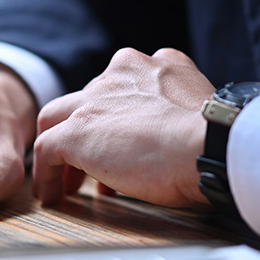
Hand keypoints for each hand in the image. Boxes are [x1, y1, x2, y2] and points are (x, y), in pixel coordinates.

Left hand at [32, 48, 212, 208]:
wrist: (211, 146)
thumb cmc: (214, 141)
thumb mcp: (197, 113)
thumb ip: (174, 116)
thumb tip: (164, 145)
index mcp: (154, 65)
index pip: (119, 87)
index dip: (115, 117)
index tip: (120, 143)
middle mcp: (121, 72)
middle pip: (85, 100)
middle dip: (85, 132)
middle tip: (87, 165)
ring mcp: (95, 100)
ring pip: (57, 119)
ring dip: (59, 151)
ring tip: (65, 183)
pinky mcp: (76, 131)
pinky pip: (47, 149)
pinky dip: (45, 174)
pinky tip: (51, 194)